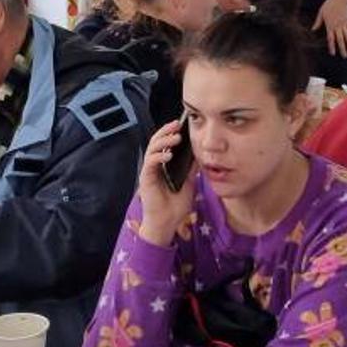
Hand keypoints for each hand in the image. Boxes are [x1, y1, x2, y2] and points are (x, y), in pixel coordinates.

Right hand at [136, 120, 196, 247]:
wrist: (168, 222)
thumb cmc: (176, 204)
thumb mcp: (189, 181)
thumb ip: (191, 168)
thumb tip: (200, 153)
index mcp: (164, 164)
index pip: (165, 143)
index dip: (171, 132)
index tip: (181, 124)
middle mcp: (155, 165)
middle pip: (156, 142)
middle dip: (166, 131)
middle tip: (177, 125)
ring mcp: (149, 171)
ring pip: (152, 149)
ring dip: (163, 141)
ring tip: (176, 138)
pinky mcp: (146, 179)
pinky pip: (150, 163)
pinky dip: (158, 157)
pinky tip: (168, 155)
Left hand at [312, 0, 346, 57]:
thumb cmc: (328, 5)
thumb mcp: (321, 13)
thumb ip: (318, 22)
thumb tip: (313, 29)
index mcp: (330, 26)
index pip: (331, 39)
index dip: (332, 46)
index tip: (333, 53)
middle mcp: (338, 26)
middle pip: (340, 40)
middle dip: (342, 48)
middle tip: (344, 56)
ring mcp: (344, 24)